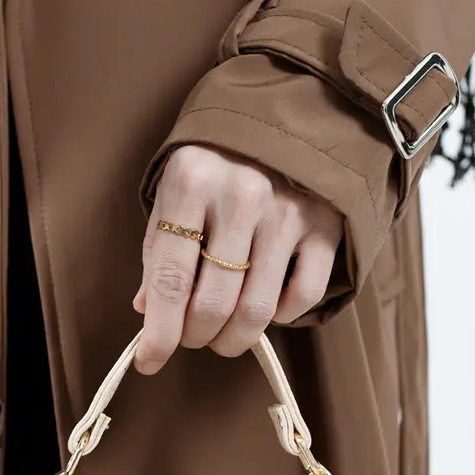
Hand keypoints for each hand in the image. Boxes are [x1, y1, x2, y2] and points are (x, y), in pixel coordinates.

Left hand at [133, 145, 343, 374]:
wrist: (287, 114)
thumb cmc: (216, 162)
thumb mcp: (174, 192)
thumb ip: (159, 251)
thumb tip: (148, 313)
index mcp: (191, 183)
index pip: (171, 278)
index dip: (159, 332)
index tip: (149, 361)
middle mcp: (241, 196)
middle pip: (214, 302)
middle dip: (197, 336)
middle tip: (192, 338)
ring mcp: (288, 210)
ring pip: (258, 308)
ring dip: (234, 338)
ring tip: (223, 336)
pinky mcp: (325, 224)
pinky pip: (303, 295)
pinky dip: (282, 317)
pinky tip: (268, 308)